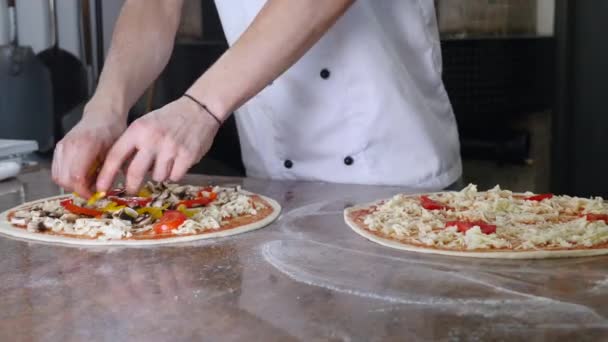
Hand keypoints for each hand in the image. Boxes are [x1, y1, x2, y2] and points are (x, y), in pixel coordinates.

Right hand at [52, 110, 125, 197]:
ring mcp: (61, 147)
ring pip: (58, 177)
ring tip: (88, 181)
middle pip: (64, 180)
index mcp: (85, 146)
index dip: (84, 191)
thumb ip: (107, 171)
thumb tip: (102, 191)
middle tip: (93, 190)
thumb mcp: (116, 151)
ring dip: (72, 185)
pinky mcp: (58, 148)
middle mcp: (69, 146)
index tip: (96, 195)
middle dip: (78, 190)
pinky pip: (56, 170)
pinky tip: (81, 175)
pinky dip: (66, 177)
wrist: (103, 114)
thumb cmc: (113, 131)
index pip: (76, 177)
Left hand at [96, 97, 219, 193]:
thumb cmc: (170, 118)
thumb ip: (134, 144)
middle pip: (135, 172)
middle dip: (132, 185)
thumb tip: (122, 170)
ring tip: (166, 161)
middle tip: (131, 190)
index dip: (106, 174)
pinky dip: (175, 173)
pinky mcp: (187, 156)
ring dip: (160, 174)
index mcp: (138, 130)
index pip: (116, 155)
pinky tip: (178, 161)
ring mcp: (170, 148)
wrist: (200, 109)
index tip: (100, 187)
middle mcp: (152, 139)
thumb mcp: (146, 123)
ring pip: (157, 176)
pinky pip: (175, 176)